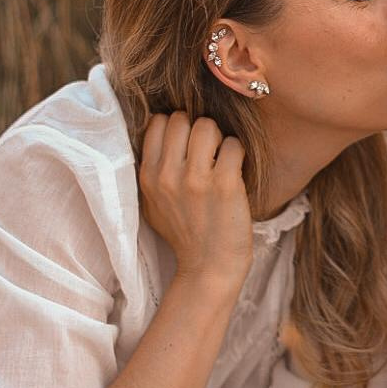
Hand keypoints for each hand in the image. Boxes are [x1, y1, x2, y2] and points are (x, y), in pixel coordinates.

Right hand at [139, 112, 252, 285]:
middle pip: (182, 119)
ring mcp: (196, 179)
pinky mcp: (226, 184)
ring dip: (219, 139)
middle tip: (208, 150)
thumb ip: (154, 169)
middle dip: (198, 129)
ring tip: (221, 159)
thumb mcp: (153, 203)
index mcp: (148, 176)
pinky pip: (234, 145)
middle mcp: (168, 175)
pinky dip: (238, 153)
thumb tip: (162, 129)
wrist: (208, 268)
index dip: (176, 126)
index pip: (158, 122)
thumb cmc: (184, 234)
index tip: (187, 143)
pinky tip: (236, 171)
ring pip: (208, 126)